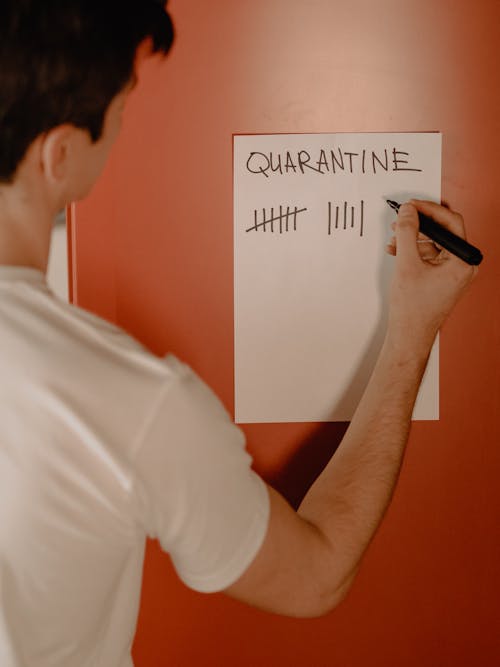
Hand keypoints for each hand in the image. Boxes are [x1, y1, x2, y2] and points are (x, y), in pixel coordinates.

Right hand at [385, 200, 477, 354]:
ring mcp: (454, 272)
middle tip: (402, 218)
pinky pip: (431, 255)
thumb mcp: (407, 264)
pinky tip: (399, 251)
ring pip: (435, 242)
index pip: (451, 222)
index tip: (411, 206)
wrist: (409, 335)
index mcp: (463, 261)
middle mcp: (464, 265)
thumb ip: (407, 233)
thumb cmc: (413, 310)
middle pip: (443, 231)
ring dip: (413, 238)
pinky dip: (414, 250)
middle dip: (419, 224)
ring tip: (395, 238)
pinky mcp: (444, 277)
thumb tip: (408, 212)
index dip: (429, 210)